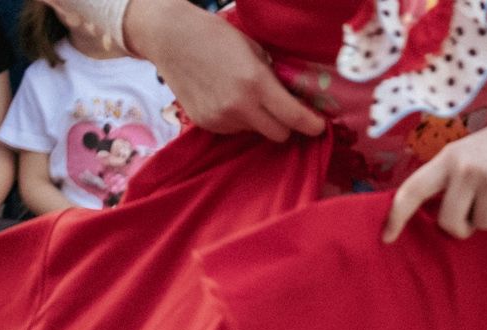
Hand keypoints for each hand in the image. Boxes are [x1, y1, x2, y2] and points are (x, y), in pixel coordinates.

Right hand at [117, 0, 322, 139]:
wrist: (167, 36)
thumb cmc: (214, 36)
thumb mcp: (254, 51)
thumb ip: (274, 78)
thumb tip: (295, 98)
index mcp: (256, 84)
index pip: (296, 119)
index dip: (312, 125)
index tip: (319, 125)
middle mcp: (239, 107)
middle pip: (279, 135)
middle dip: (286, 125)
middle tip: (283, 110)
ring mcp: (220, 119)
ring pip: (255, 132)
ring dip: (258, 120)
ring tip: (243, 95)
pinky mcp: (205, 124)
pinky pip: (234, 130)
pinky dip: (237, 119)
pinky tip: (224, 97)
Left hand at [384, 105, 486, 242]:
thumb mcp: (469, 153)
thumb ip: (453, 180)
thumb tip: (446, 222)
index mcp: (448, 158)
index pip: (412, 190)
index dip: (396, 216)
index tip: (386, 238)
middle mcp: (465, 168)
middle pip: (449, 222)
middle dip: (462, 228)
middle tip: (474, 217)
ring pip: (483, 226)